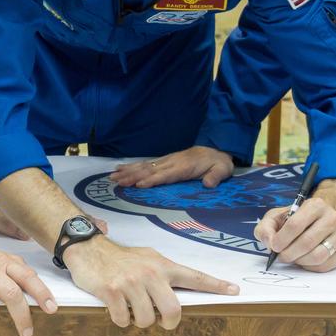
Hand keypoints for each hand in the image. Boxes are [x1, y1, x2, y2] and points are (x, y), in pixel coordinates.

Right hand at [63, 237, 238, 328]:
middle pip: (173, 310)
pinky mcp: (112, 291)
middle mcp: (150, 273)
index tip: (234, 291)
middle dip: (168, 322)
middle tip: (160, 320)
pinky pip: (123, 320)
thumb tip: (181, 295)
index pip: (194, 277)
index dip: (215, 286)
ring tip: (131, 308)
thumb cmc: (121, 259)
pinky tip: (115, 308)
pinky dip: (120, 320)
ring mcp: (131, 282)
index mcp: (163, 266)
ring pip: (146, 320)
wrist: (89, 249)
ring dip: (139, 321)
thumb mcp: (148, 260)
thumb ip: (164, 275)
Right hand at [110, 146, 233, 188]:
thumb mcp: (223, 170)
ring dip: (128, 171)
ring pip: (145, 166)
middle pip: (150, 170)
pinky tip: (121, 169)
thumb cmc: (218, 164)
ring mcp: (167, 160)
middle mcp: (172, 162)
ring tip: (113, 176)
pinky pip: (146, 164)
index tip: (138, 186)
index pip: (166, 175)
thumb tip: (208, 184)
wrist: (217, 150)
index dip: (152, 180)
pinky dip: (132, 166)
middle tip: (116, 182)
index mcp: (185, 166)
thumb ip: (215, 176)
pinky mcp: (164, 161)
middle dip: (132, 176)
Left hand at [255, 197, 335, 271]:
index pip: (295, 224)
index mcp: (315, 205)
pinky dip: (311, 267)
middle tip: (281, 257)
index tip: (274, 247)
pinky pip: (326, 265)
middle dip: (289, 253)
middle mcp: (332, 218)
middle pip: (307, 242)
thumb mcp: (276, 217)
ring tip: (293, 258)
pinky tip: (304, 261)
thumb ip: (266, 228)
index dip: (282, 239)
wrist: (320, 219)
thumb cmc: (295, 219)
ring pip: (318, 256)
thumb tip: (270, 243)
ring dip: (300, 261)